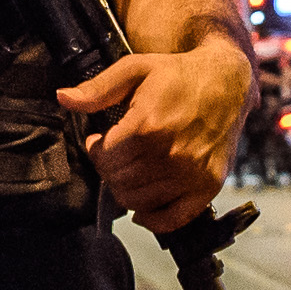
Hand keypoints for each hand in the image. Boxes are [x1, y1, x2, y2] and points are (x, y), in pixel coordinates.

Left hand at [56, 37, 251, 230]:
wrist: (228, 82)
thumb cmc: (179, 74)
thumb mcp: (135, 69)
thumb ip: (97, 89)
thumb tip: (63, 98)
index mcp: (149, 125)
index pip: (104, 158)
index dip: (95, 150)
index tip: (99, 140)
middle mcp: (171, 154)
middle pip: (119, 182)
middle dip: (109, 169)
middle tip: (114, 155)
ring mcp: (191, 174)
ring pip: (138, 202)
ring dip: (126, 190)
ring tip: (130, 170)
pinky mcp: (208, 187)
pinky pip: (172, 220)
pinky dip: (153, 219)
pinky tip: (144, 205)